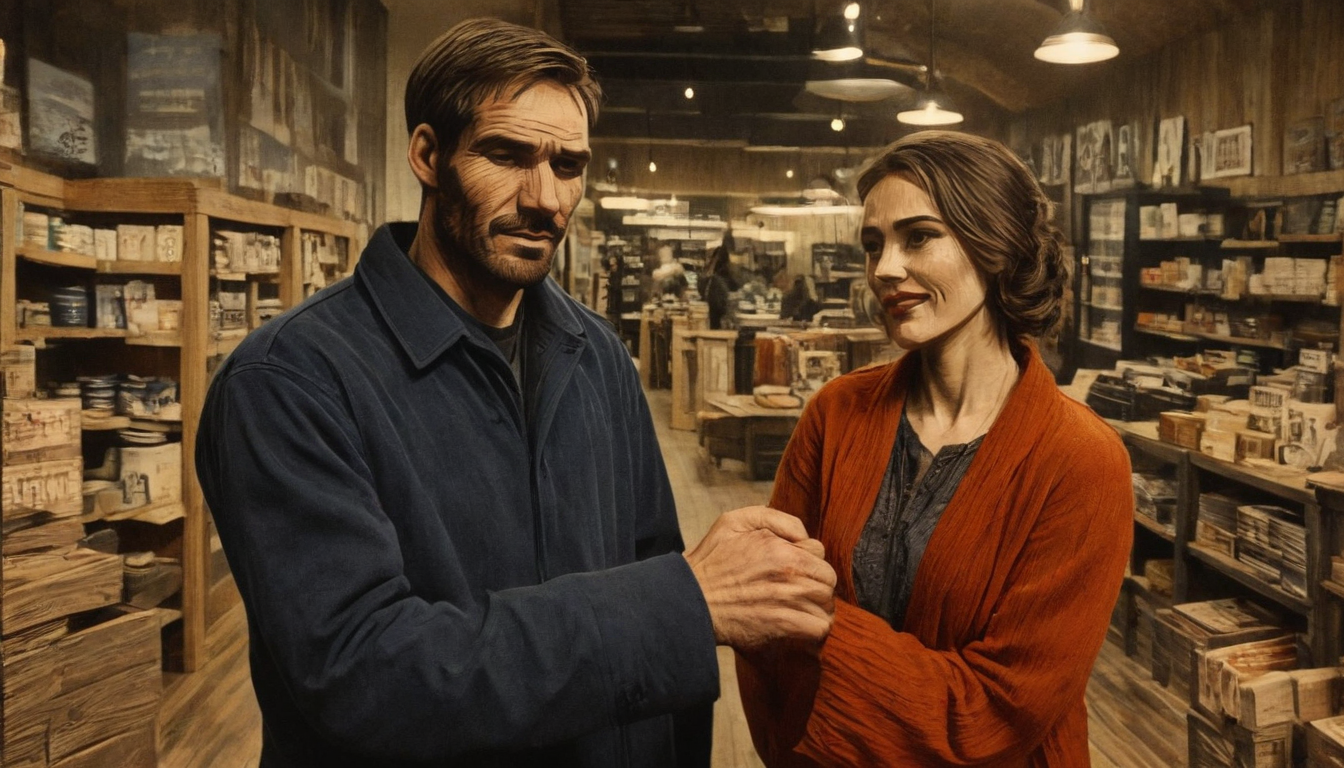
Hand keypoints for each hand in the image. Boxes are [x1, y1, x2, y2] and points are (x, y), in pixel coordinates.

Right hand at [684, 506, 835, 651]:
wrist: (690, 600)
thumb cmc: (711, 560)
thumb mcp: (734, 521)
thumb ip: (774, 518)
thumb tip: (802, 535)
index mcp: (782, 548)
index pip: (818, 552)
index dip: (806, 559)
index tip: (792, 568)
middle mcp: (790, 573)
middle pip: (828, 579)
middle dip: (817, 583)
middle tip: (799, 590)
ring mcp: (789, 601)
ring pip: (827, 604)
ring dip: (817, 607)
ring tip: (801, 609)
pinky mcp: (784, 626)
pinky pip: (819, 628)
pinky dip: (815, 629)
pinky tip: (802, 627)